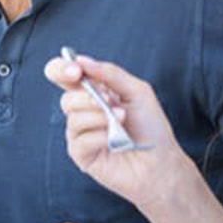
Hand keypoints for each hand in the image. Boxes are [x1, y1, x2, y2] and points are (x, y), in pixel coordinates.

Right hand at [42, 53, 192, 208]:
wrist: (160, 161)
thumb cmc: (150, 127)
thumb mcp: (136, 91)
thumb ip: (109, 73)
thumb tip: (82, 61)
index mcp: (92, 92)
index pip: (62, 75)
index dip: (61, 69)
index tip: (77, 71)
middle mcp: (83, 112)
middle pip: (66, 98)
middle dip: (87, 97)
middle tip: (109, 101)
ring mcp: (80, 134)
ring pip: (74, 118)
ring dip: (100, 117)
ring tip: (122, 120)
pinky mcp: (81, 154)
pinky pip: (79, 140)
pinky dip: (99, 136)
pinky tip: (114, 140)